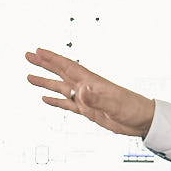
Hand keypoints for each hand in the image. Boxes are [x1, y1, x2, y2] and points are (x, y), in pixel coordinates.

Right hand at [23, 47, 155, 138]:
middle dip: (44, 64)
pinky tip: (46, 99)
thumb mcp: (114, 104)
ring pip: (60, 88)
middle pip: (60, 72)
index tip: (38, 51)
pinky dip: (55, 101)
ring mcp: (85, 98)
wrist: (142, 120)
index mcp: (91, 82)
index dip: (52, 58)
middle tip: (29, 56)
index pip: (67, 66)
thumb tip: (81, 91)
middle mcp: (85, 87)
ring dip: (45, 82)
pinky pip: (67, 104)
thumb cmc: (132, 109)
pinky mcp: (87, 110)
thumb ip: (96, 98)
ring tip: (30, 77)